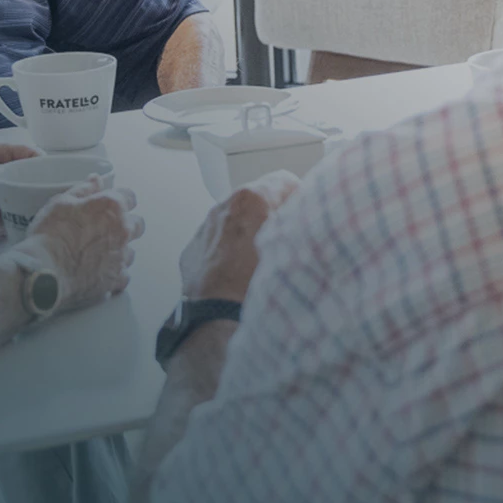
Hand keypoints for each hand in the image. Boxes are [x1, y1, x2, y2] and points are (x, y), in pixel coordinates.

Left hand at [0, 145, 37, 236]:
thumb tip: (17, 176)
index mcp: (0, 156)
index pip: (31, 157)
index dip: (45, 167)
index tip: (54, 180)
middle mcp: (5, 175)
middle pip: (31, 184)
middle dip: (33, 197)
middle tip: (34, 209)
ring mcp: (1, 196)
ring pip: (23, 205)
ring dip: (16, 216)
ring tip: (0, 222)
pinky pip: (9, 221)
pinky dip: (3, 227)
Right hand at [19, 175, 144, 311]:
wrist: (44, 273)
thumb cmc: (49, 235)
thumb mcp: (60, 203)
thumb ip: (83, 190)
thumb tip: (96, 180)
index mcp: (111, 207)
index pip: (130, 197)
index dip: (119, 200)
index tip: (109, 205)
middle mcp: (123, 231)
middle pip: (137, 225)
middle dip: (125, 225)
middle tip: (104, 230)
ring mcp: (121, 257)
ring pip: (130, 251)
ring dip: (119, 251)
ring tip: (97, 255)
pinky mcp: (116, 280)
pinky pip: (123, 276)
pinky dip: (113, 274)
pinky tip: (98, 274)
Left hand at [179, 171, 300, 301]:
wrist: (220, 321)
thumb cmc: (258, 287)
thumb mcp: (298, 250)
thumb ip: (303, 224)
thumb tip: (310, 220)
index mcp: (252, 199)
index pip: (284, 181)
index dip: (299, 199)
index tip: (305, 216)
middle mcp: (224, 207)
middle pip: (257, 200)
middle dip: (272, 216)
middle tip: (288, 242)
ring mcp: (205, 229)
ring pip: (235, 222)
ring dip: (250, 234)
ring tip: (263, 264)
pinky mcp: (192, 252)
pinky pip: (217, 243)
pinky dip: (229, 252)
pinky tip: (240, 276)